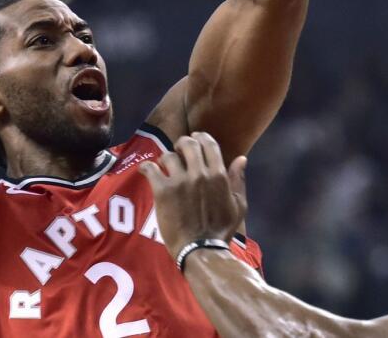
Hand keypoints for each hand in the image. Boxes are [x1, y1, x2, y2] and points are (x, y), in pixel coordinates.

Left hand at [140, 132, 247, 259]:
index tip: (195, 139)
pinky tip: (146, 170)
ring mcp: (180, 182)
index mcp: (218, 175)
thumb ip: (238, 181)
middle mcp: (199, 173)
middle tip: (178, 149)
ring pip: (168, 156)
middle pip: (188, 144)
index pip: (208, 144)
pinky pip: (150, 169)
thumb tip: (242, 159)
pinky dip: (146, 167)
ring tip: (164, 166)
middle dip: (182, 143)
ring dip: (166, 158)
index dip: (200, 137)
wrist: (201, 250)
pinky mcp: (163, 192)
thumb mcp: (238, 205)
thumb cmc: (222, 230)